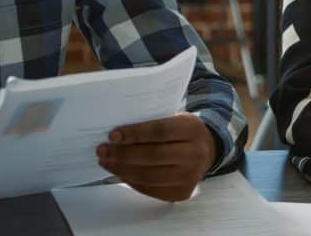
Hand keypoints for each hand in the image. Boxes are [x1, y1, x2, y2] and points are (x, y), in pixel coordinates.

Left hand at [97, 112, 217, 201]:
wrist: (207, 150)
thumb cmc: (183, 132)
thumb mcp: (175, 119)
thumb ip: (152, 124)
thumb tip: (117, 135)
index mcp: (193, 130)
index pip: (160, 132)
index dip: (134, 134)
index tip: (113, 135)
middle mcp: (196, 154)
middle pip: (153, 155)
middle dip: (123, 154)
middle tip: (103, 150)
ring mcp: (190, 176)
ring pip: (149, 176)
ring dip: (122, 169)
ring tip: (106, 161)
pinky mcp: (182, 192)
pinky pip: (150, 189)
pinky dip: (131, 181)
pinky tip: (120, 172)